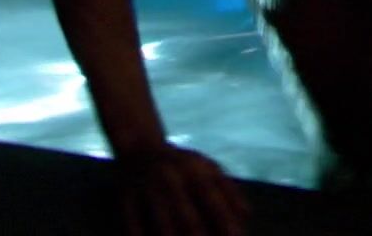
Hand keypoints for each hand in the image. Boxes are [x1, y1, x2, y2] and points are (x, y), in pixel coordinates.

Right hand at [116, 144, 249, 235]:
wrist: (138, 146)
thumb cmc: (183, 164)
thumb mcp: (208, 168)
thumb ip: (229, 190)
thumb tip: (246, 217)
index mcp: (194, 169)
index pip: (213, 198)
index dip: (225, 221)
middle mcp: (170, 178)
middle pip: (188, 217)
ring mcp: (146, 189)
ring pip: (162, 224)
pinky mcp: (125, 199)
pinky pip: (134, 225)